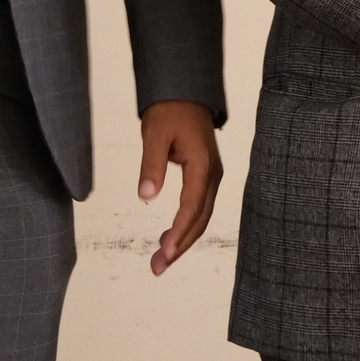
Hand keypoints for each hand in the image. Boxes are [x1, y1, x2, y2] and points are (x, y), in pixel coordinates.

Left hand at [138, 100, 223, 274]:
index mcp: (203, 165)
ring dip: (183, 240)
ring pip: (202, 216)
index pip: (192, 207)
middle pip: (200, 219)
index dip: (178, 233)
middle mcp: (213, 174)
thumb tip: (146, 196)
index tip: (163, 253)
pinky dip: (187, 226)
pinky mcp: (206, 176)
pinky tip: (171, 238)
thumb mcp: (154, 135)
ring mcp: (212, 176)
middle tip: (157, 267)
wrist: (184, 93)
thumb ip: (151, 165)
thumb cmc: (169, 111)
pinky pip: (199, 207)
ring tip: (160, 260)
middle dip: (180, 245)